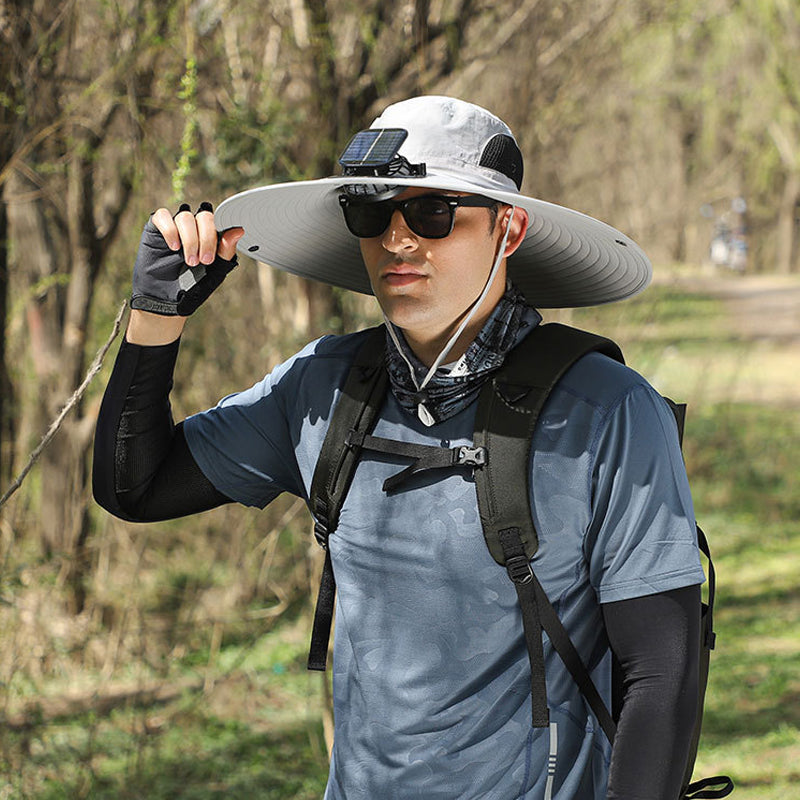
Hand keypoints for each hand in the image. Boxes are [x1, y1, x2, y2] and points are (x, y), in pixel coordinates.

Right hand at [130, 202, 244, 316]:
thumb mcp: (215, 271)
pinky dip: (170, 230)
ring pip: (185, 216)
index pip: (219, 220)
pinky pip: (163, 216)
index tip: (215, 257)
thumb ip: (226, 251)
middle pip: (204, 215)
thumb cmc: (193, 285)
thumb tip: (238, 231)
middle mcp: (195, 226)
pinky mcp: (156, 227)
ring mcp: (176, 225)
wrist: (168, 300)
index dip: (219, 234)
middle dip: (206, 238)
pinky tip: (174, 247)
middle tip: (204, 261)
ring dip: (190, 239)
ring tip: (190, 261)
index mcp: (211, 234)